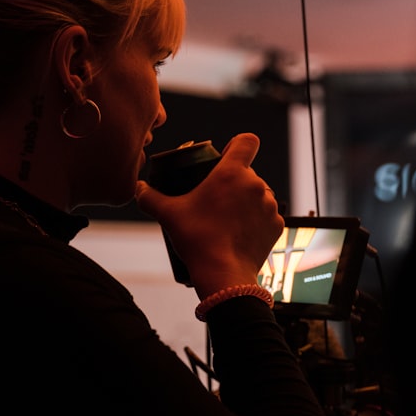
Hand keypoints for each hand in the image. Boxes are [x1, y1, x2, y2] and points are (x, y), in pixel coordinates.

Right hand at [135, 133, 283, 298]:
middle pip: (247, 172)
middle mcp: (256, 184)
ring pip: (258, 194)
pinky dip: (256, 220)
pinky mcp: (277, 224)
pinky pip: (267, 214)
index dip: (237, 145)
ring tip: (227, 218)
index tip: (225, 157)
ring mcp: (269, 205)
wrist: (224, 275)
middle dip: (233, 182)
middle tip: (215, 199)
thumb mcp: (168, 215)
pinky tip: (240, 231)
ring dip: (246, 201)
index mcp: (232, 173)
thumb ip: (149, 197)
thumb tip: (138, 188)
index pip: (247, 141)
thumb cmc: (197, 240)